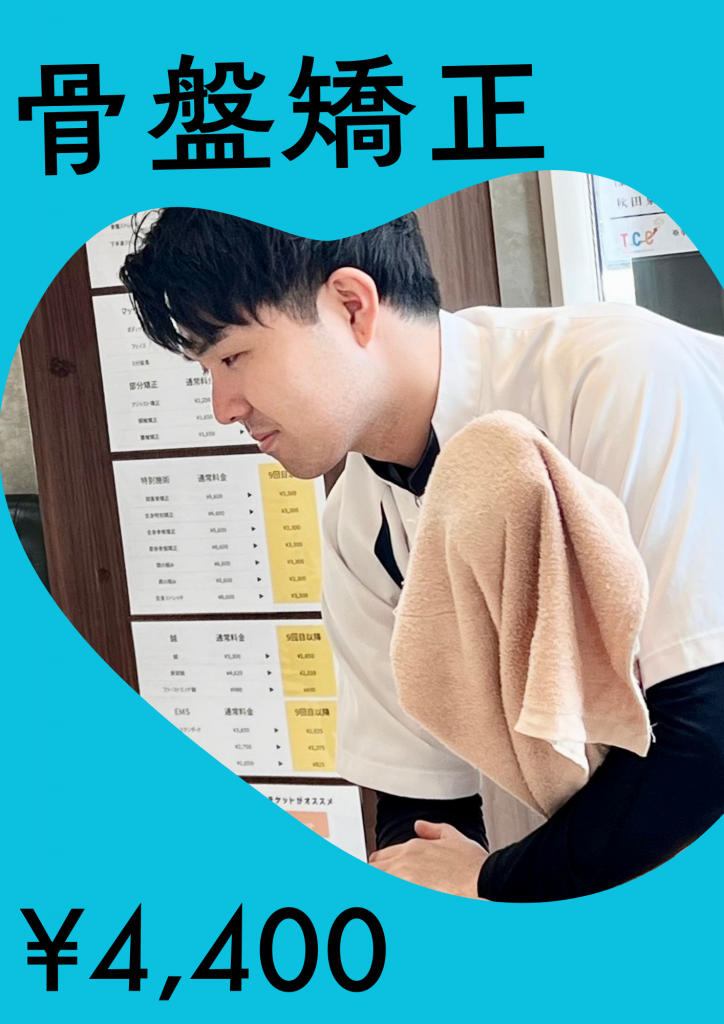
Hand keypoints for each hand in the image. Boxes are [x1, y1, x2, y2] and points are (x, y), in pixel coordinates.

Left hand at [369, 820, 488, 898]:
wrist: (486, 884)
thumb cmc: (475, 867)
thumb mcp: (456, 839)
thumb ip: (435, 830)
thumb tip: (420, 825)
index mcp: (412, 849)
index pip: (380, 857)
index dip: (382, 868)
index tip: (386, 875)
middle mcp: (404, 864)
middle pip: (372, 870)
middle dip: (377, 878)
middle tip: (390, 886)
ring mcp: (403, 883)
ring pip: (375, 884)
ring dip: (382, 888)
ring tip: (392, 899)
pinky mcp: (407, 898)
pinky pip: (385, 904)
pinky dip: (386, 909)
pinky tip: (388, 918)